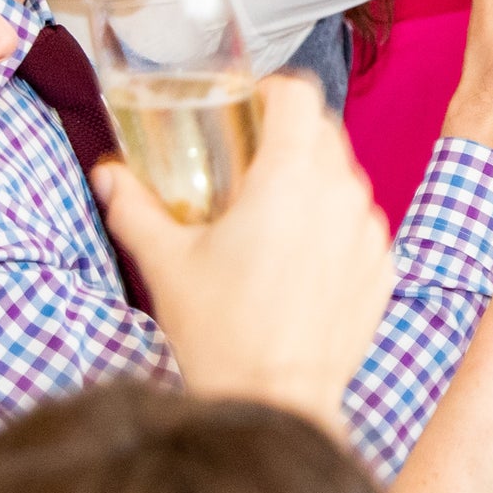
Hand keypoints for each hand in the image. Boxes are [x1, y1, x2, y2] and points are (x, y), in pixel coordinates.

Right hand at [105, 74, 395, 429]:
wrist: (276, 400)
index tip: (244, 108)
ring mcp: (370, 231)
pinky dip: (332, 227)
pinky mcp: (383, 267)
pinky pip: (359, 224)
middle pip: (323, 132)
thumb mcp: (166, 263)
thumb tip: (109, 175)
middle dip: (286, 137)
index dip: (270, 92)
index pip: (298, 95)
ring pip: (344, 178)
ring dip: (311, 183)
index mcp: (291, 177)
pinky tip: (297, 261)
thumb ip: (134, 208)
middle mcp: (341, 193)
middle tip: (245, 165)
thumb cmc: (223, 333)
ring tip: (269, 219)